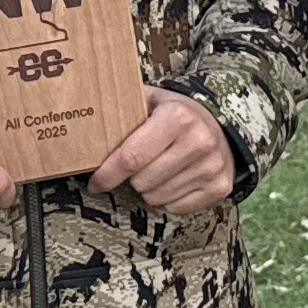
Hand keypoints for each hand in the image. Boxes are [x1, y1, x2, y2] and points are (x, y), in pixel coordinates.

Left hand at [89, 86, 237, 214]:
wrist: (223, 125)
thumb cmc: (176, 114)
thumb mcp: (152, 100)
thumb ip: (123, 106)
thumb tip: (84, 114)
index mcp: (177, 117)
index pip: (132, 157)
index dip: (108, 174)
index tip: (95, 182)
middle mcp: (198, 142)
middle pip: (142, 182)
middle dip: (132, 178)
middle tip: (138, 166)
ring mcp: (212, 167)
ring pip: (157, 197)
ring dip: (150, 188)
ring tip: (157, 170)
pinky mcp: (220, 187)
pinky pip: (176, 207)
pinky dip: (169, 198)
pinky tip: (174, 179)